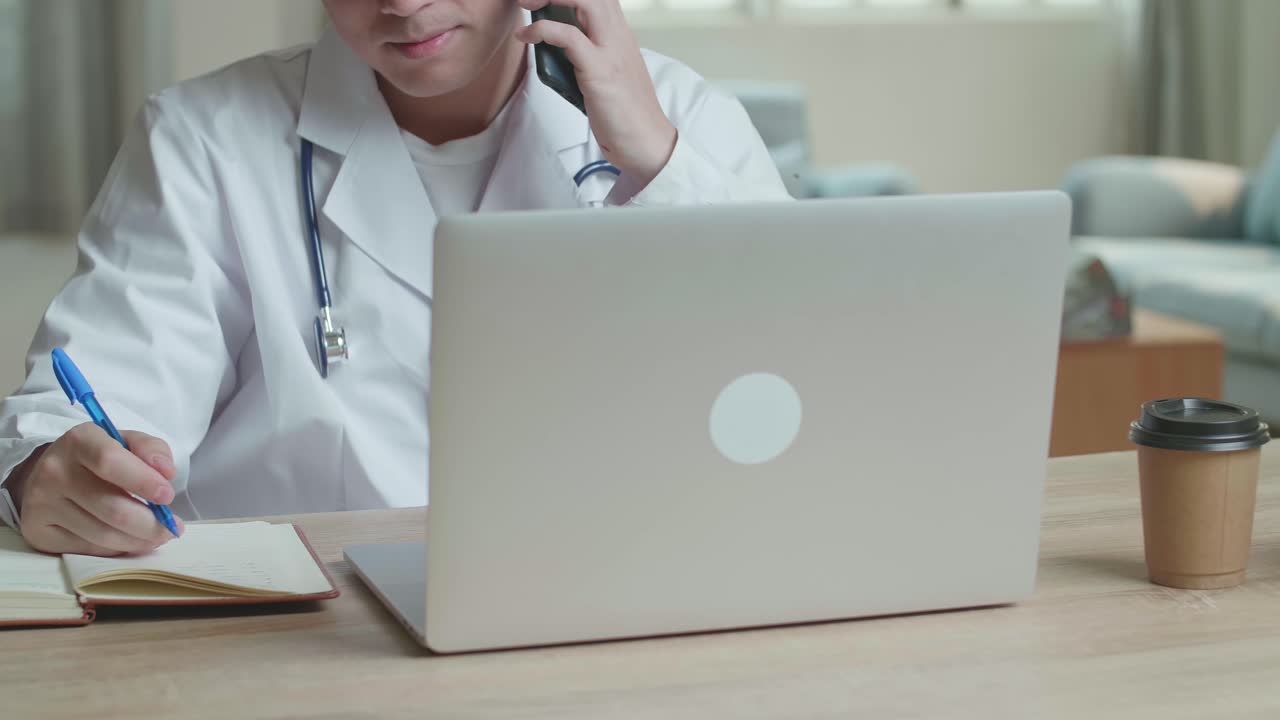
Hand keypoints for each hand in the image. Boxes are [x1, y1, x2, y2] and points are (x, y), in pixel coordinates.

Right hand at [9, 423, 182, 555]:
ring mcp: (43, 504)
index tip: (167, 496)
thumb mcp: (125, 441)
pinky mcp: (39, 532)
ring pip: (103, 535)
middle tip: (172, 527)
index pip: (110, 462)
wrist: (49, 475)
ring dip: (139, 540)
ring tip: (158, 535)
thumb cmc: (97, 458)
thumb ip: (151, 449)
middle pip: (112, 509)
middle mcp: (54, 471)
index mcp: (79, 441)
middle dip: (151, 524)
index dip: (144, 481)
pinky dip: (117, 548)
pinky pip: (89, 548)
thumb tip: (166, 473)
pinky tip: (130, 540)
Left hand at [515, 0, 677, 188]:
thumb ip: (588, 55)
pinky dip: (543, 31)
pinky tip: (527, 37)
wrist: (646, 142)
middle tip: (529, 0)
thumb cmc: (624, 115)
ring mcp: (610, 51)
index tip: (546, 1)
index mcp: (620, 34)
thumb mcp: (607, 73)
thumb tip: (556, 50)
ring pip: (585, 1)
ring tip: (526, 5)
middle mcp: (618, 35)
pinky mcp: (600, 71)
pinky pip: (569, 37)